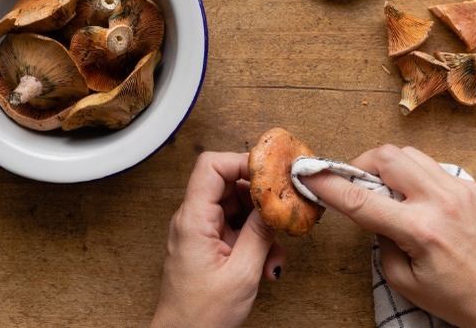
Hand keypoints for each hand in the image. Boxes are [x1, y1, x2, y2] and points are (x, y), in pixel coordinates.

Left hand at [152, 152, 285, 326]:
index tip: (270, 174)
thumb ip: (260, 233)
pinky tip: (267, 262)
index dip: (242, 163)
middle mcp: (194, 219)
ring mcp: (202, 230)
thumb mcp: (241, 273)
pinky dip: (257, 239)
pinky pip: (238, 226)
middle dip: (260, 198)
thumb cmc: (200, 316)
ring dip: (262, 224)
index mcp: (193, 220)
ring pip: (239, 207)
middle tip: (282, 211)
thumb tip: (275, 202)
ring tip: (274, 251)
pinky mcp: (210, 243)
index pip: (211, 166)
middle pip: (230, 184)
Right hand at [303, 145, 475, 326]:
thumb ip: (380, 239)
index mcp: (421, 231)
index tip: (309, 175)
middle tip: (354, 182)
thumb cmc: (452, 297)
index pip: (362, 199)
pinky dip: (414, 175)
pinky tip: (414, 197)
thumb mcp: (402, 279)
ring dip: (388, 165)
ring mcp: (460, 190)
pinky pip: (431, 166)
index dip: (329, 185)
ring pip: (409, 153)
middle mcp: (441, 202)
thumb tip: (372, 208)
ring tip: (385, 190)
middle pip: (388, 156)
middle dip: (362, 164)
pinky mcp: (471, 187)